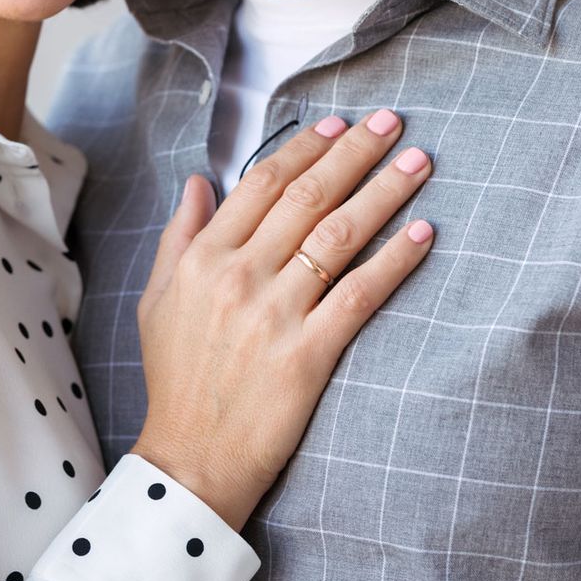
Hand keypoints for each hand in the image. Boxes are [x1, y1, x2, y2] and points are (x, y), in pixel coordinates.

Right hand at [131, 110, 434, 529]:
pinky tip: (423, 235)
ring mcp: (274, 313)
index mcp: (203, 257)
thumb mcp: (157, 300)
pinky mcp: (307, 354)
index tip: (339, 123)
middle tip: (392, 122)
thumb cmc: (176, 379)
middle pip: (307, 196)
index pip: (262, 182)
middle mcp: (238, 275)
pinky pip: (359, 295)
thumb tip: (196, 182)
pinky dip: (394, 261)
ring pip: (338, 235)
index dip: (305, 146)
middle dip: (355, 152)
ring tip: (418, 163)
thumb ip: (178, 236)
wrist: (191, 459)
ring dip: (384, 192)